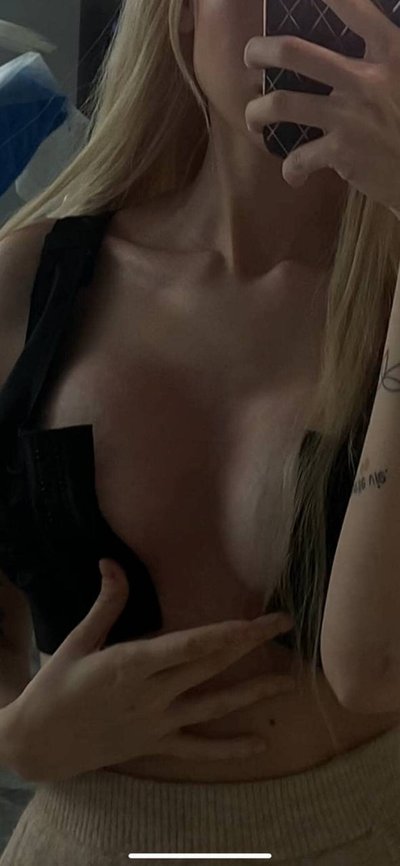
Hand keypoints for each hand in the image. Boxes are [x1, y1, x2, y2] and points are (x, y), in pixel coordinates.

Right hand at [7, 559, 295, 783]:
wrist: (38, 744)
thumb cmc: (55, 687)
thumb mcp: (77, 641)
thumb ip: (105, 604)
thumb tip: (111, 562)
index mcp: (131, 664)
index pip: (190, 645)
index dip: (227, 632)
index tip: (256, 619)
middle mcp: (151, 694)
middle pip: (211, 666)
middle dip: (251, 644)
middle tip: (285, 623)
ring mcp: (156, 723)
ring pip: (214, 706)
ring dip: (253, 692)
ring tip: (289, 680)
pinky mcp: (155, 746)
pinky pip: (198, 750)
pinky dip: (230, 750)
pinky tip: (260, 744)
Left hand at [244, 0, 399, 217]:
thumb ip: (382, 56)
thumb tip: (356, 32)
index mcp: (389, 52)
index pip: (354, 7)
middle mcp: (366, 79)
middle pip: (293, 51)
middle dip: (260, 51)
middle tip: (251, 57)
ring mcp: (351, 116)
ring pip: (281, 103)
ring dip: (256, 112)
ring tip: (254, 118)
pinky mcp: (343, 152)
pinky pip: (298, 158)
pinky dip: (290, 169)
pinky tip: (294, 173)